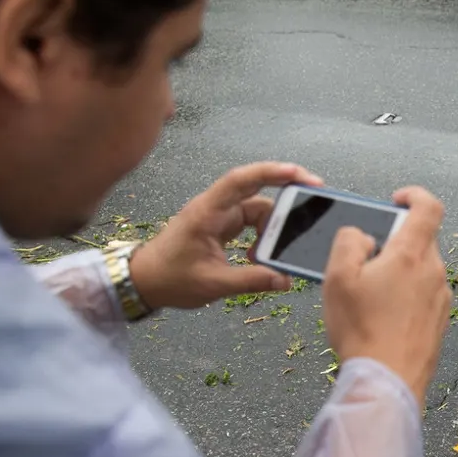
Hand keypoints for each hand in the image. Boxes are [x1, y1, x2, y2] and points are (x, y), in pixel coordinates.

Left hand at [128, 162, 322, 309]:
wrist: (144, 281)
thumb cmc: (169, 278)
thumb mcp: (213, 283)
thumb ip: (251, 280)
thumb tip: (284, 280)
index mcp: (207, 212)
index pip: (242, 181)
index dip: (272, 173)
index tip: (299, 175)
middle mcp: (215, 208)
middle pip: (257, 192)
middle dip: (285, 195)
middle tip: (313, 203)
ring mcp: (218, 216)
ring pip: (257, 211)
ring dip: (273, 228)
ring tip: (283, 249)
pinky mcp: (221, 227)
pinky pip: (250, 223)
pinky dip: (263, 236)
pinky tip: (263, 256)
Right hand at [322, 187, 451, 409]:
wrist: (387, 382)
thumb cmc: (361, 330)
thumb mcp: (338, 277)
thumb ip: (349, 242)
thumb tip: (362, 236)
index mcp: (412, 254)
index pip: (428, 207)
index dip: (414, 195)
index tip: (396, 200)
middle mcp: (434, 273)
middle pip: (420, 241)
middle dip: (394, 243)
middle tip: (366, 260)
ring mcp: (441, 299)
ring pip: (421, 271)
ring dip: (398, 273)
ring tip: (369, 296)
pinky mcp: (440, 323)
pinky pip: (423, 297)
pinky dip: (405, 298)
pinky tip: (382, 318)